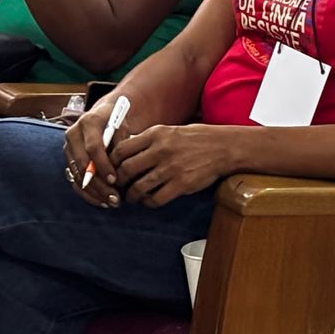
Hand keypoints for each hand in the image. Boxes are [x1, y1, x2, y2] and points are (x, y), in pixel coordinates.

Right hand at [63, 93, 138, 208]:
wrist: (100, 114)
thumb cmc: (114, 121)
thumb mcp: (122, 127)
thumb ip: (120, 145)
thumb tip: (120, 169)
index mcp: (88, 122)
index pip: (93, 147)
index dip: (103, 165)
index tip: (115, 180)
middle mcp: (73, 134)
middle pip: (82, 164)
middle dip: (99, 184)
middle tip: (115, 198)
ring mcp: (68, 148)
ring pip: (77, 175)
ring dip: (94, 192)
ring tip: (111, 202)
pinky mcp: (68, 159)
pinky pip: (75, 180)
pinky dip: (87, 193)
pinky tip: (101, 201)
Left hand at [111, 124, 232, 207]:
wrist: (223, 147)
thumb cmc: (195, 138)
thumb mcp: (169, 131)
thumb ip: (148, 140)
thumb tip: (125, 151)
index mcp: (155, 134)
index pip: (122, 150)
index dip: (111, 162)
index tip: (111, 169)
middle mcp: (160, 150)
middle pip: (126, 170)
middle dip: (118, 181)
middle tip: (118, 186)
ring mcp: (171, 168)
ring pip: (139, 187)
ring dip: (132, 195)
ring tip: (132, 197)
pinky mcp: (181, 184)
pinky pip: (156, 199)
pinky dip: (149, 202)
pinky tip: (149, 201)